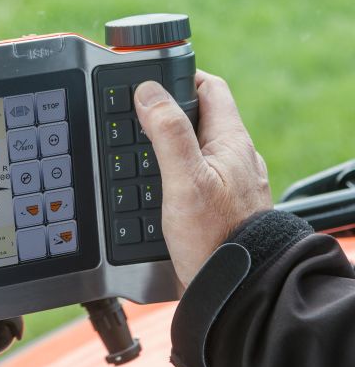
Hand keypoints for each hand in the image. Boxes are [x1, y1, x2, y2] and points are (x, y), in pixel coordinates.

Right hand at [134, 70, 272, 285]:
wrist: (232, 288)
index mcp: (231, 141)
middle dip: (164, 114)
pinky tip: (152, 186)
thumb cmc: (216, 238)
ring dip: (164, 145)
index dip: (178, 78)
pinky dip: (169, 173)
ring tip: (135, 150)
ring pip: (192, 148)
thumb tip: (149, 92)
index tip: (148, 81)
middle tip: (132, 117)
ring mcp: (227, 183)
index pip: (208, 88)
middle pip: (197, 117)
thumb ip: (168, 133)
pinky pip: (192, 176)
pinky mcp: (217, 207)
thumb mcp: (185, 179)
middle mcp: (233, 158)